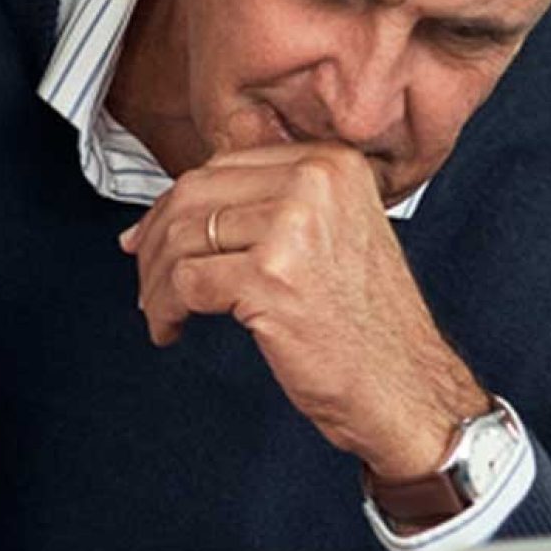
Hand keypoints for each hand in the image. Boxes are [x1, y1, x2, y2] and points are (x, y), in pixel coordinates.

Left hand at [116, 144, 486, 481]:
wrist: (405, 387)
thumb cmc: (368, 326)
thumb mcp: (335, 235)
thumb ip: (273, 206)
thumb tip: (176, 207)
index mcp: (331, 164)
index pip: (222, 166)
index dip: (174, 204)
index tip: (150, 234)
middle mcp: (315, 183)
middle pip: (194, 196)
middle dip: (154, 242)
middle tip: (146, 277)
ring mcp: (293, 228)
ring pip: (182, 239)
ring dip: (155, 282)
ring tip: (159, 310)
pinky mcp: (270, 278)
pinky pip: (185, 284)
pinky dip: (166, 310)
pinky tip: (173, 329)